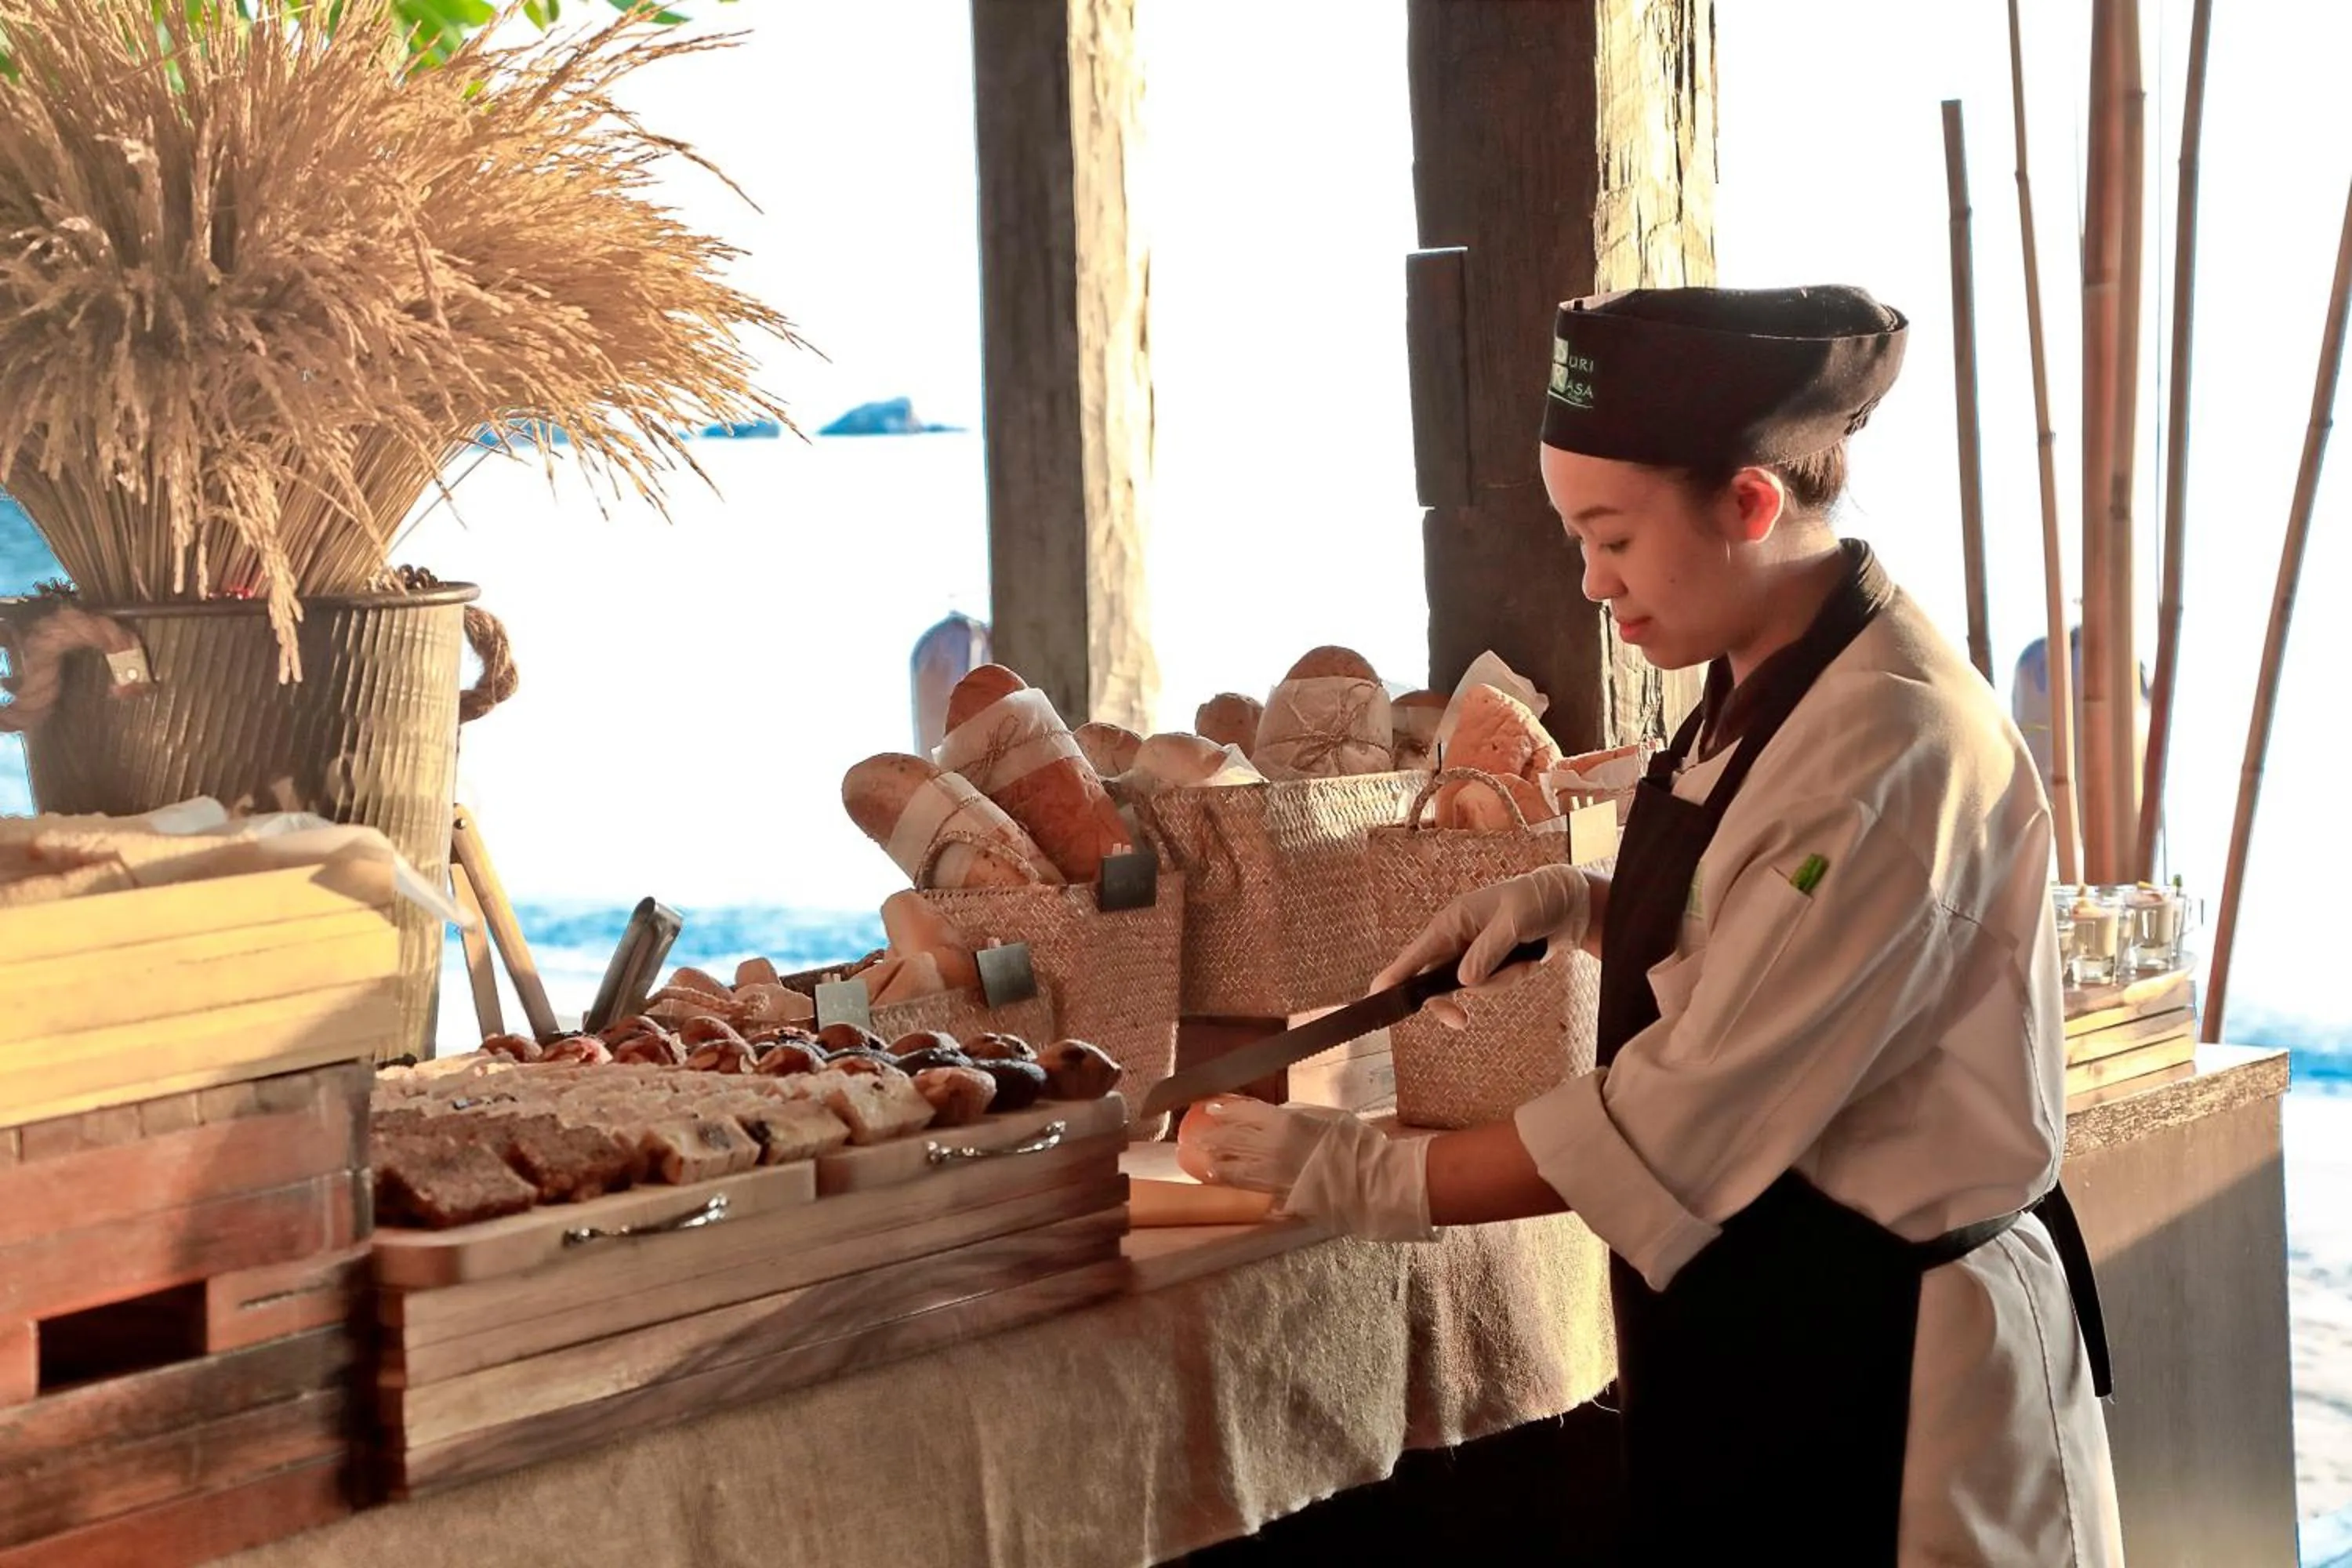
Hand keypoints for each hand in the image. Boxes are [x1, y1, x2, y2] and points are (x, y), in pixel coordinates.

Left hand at [1185, 1095, 1433, 1241]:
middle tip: (1196, 1138)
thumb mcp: (1326, 1116)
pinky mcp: (1280, 1196)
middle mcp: (1272, 1148)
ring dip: (1217, 1165)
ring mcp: (1274, 1174)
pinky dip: (1234, 1184)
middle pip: (1233, 1141)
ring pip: (1235, 1169)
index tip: (1211, 1109)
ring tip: (1203, 1163)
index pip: (1245, 1114)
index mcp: (1285, 1123)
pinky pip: (1251, 1189)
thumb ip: (1299, 1115)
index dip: (1225, 1111)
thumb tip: (1280, 1116)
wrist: (1367, 1180)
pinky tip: (1225, 1184)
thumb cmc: (1353, 1142)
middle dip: (1213, 1139)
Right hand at [1368, 864, 1593, 1027]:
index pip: (1415, 954)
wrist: (1568, 905)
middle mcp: (1455, 939)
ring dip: (1501, 981)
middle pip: (1433, 981)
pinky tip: (1529, 961)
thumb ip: (1488, 951)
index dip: (1395, 977)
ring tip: (1526, 960)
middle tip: (1461, 1022)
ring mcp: (1471, 954)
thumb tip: (1463, 982)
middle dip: (1451, 1001)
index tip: (1377, 996)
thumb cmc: (1537, 901)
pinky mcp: (1489, 965)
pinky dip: (1512, 979)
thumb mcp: (1514, 922)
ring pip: (1468, 988)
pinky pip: (1490, 987)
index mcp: (1451, 921)